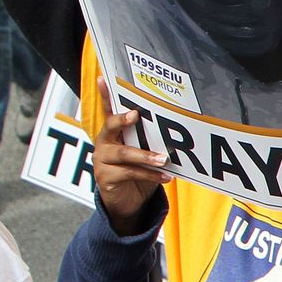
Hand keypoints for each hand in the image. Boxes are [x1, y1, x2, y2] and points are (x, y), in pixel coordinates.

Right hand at [91, 79, 173, 234]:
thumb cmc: (138, 172)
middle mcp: (104, 143)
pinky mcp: (105, 177)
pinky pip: (130, 173)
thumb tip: (180, 129)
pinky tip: (166, 177)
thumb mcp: (146, 153)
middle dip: (122, 120)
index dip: (104, 95)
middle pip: (110, 126)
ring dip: (146, 155)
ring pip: (123, 153)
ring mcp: (102, 160)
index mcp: (113, 133)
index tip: (104, 79)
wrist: (127, 202)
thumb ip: (152, 141)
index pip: (108, 110)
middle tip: (136, 115)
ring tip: (164, 159)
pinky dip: (150, 175)